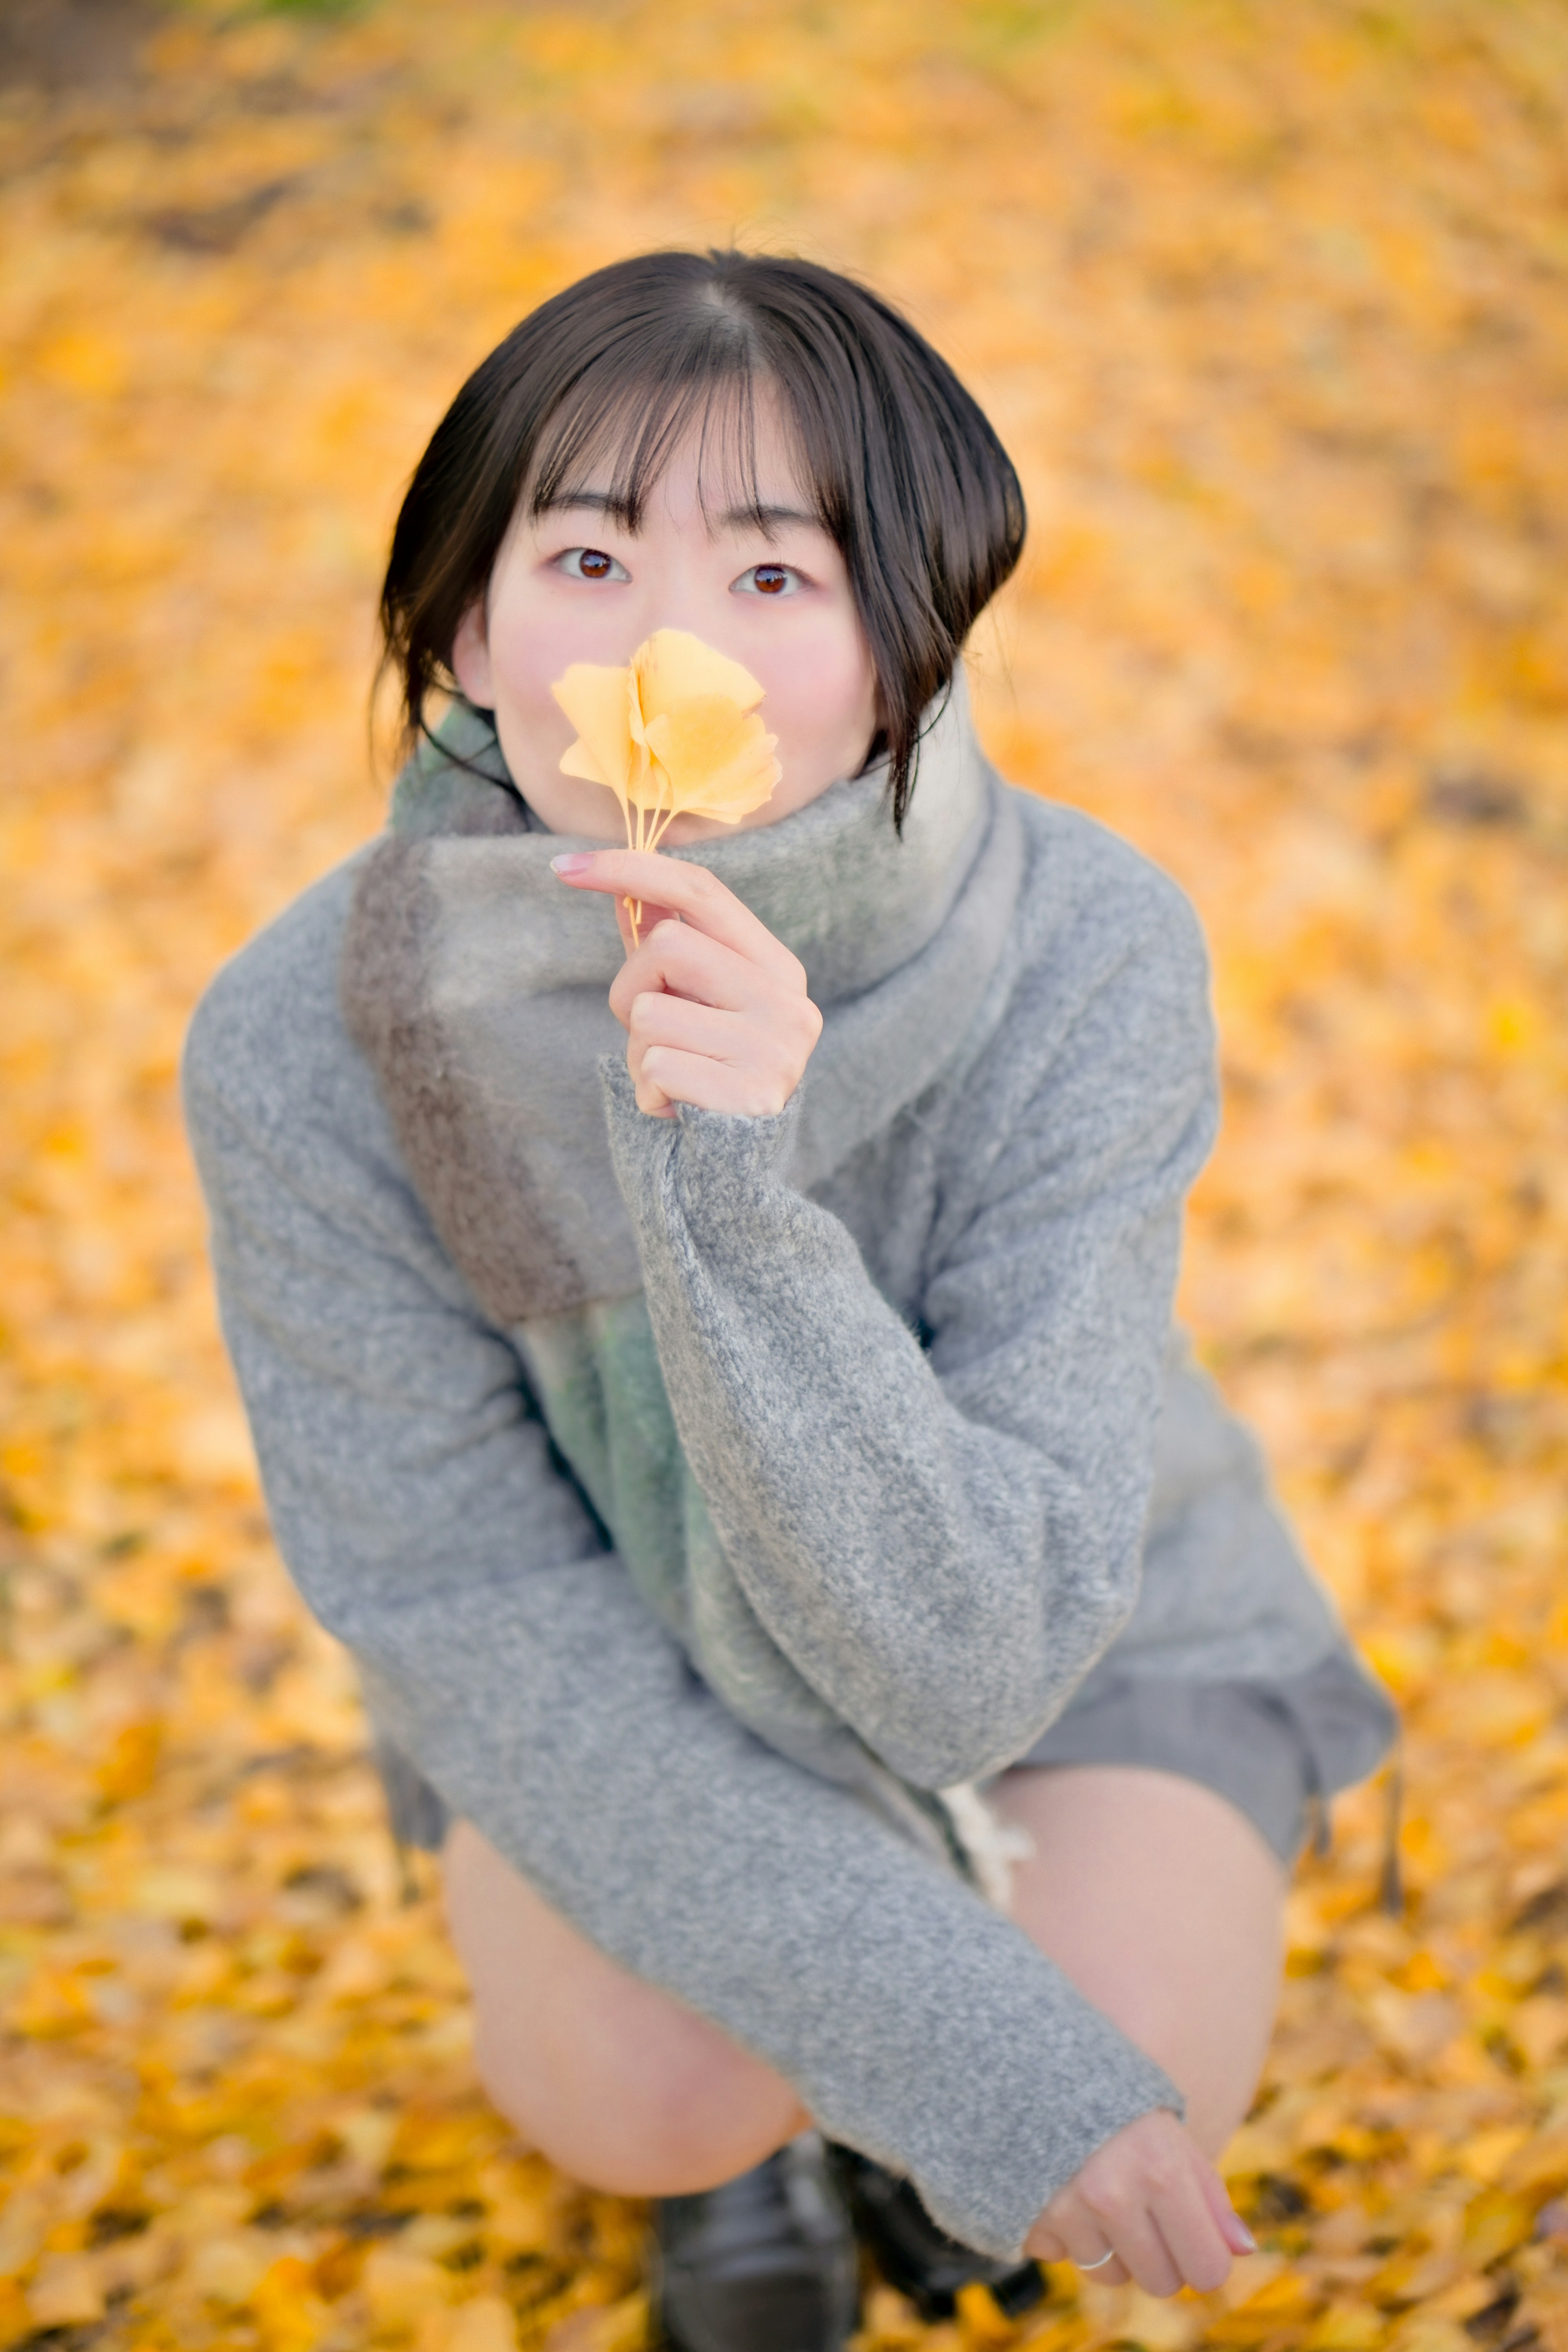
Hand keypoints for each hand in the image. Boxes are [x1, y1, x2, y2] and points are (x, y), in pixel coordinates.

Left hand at [551, 849, 822, 1119]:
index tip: (563, 867)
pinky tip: (676, 1109)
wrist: (734, 1172)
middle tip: (647, 1034)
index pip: (702, 891)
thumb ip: (668, 947)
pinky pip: (658, 1066)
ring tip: (668, 1078)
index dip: (630, 869)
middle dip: (631, 989)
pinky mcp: (754, 1094)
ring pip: (652, 1012)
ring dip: (638, 1051)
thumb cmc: (707, 1075)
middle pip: (667, 945)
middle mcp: (787, 1000)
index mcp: (776, 966)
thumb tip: (625, 889)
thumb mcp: (690, 1004)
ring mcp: (777, 1047)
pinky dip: (648, 1092)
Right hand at [1024, 2109, 1254, 2296]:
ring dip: (1111, 2247)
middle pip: (1162, 2283)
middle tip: (1143, 2209)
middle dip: (1159, 2255)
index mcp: (1161, 2170)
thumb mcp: (1172, 2135)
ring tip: (1099, 2194)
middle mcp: (1114, 2195)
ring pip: (1112, 2277)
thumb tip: (1244, 2250)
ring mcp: (1068, 2212)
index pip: (1208, 2270)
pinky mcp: (1031, 2221)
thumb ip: (1211, 2195)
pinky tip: (1061, 2190)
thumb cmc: (1117, 2105)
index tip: (1192, 2234)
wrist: (1033, 2068)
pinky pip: (1064, 2259)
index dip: (1204, 2255)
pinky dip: (1065, 2236)